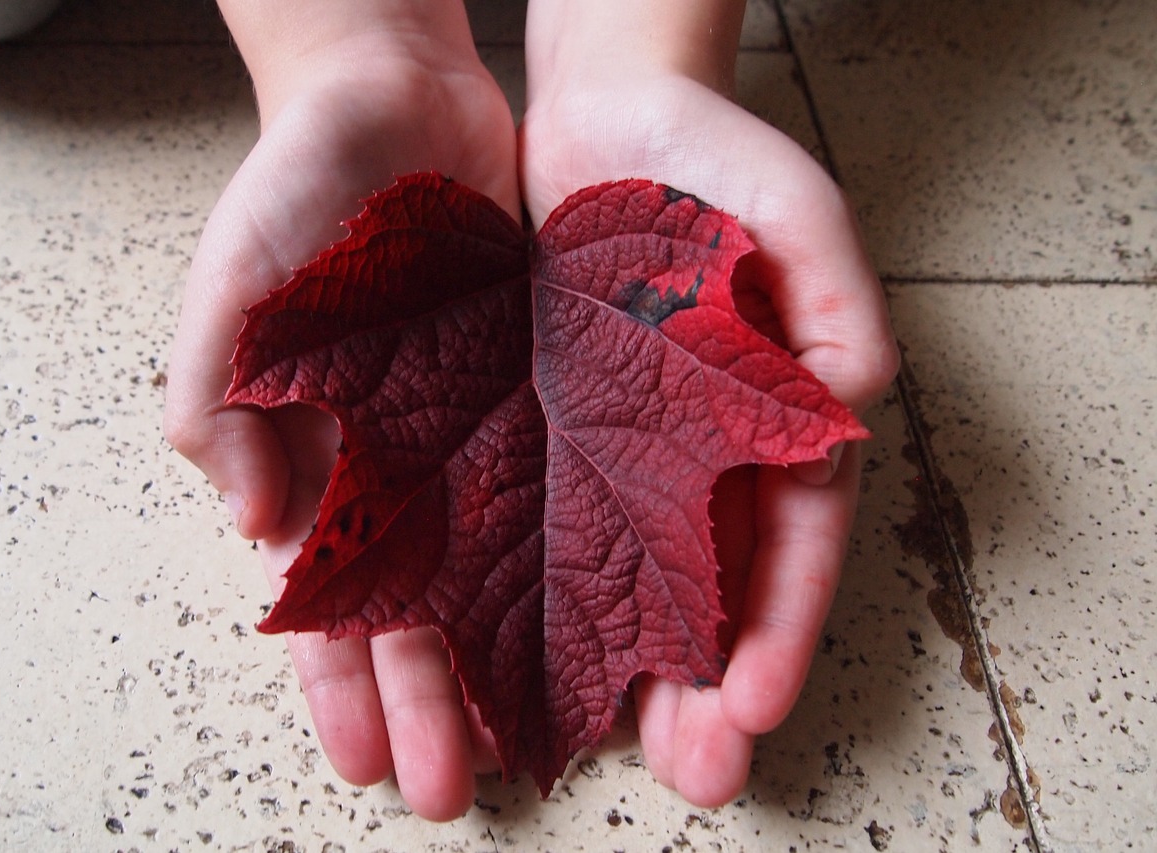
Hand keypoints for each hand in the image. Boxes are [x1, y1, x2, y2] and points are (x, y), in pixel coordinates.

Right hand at [164, 7, 518, 820]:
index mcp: (321, 460)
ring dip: (499, 656)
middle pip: (413, 609)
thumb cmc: (296, 189)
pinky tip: (595, 615)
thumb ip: (215, 395)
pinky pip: (556, 489)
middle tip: (449, 793)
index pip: (326, 599)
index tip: (368, 764)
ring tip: (526, 740)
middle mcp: (402, 467)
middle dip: (426, 702)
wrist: (392, 99)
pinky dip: (569, 555)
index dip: (344, 685)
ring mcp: (472, 437)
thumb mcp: (232, 284)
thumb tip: (247, 520)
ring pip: (490, 572)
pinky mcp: (536, 394)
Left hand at [520, 30, 899, 806]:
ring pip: (632, 579)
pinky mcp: (544, 430)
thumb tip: (853, 396)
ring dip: (632, 672)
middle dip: (710, 687)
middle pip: (715, 588)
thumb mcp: (795, 210)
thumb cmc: (709, 155)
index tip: (755, 705)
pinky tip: (526, 655)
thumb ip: (837, 301)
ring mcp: (622, 449)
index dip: (779, 625)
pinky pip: (543, 522)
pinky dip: (544, 593)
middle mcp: (700, 451)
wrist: (601, 114)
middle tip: (699, 772)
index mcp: (773, 416)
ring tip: (618, 752)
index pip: (790, 538)